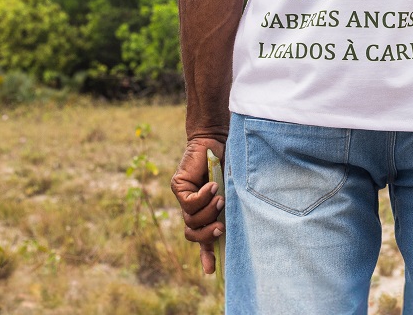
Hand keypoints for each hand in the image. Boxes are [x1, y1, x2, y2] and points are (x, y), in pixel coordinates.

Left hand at [171, 137, 226, 274]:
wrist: (216, 141)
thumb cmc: (228, 166)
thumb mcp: (230, 193)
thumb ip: (229, 211)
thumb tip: (234, 229)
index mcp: (205, 212)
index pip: (202, 239)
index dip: (207, 255)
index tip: (212, 272)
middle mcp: (192, 208)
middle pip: (193, 234)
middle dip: (207, 236)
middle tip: (221, 229)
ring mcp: (183, 198)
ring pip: (191, 220)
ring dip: (208, 212)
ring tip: (221, 198)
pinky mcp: (178, 186)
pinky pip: (188, 203)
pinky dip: (203, 197)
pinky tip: (213, 187)